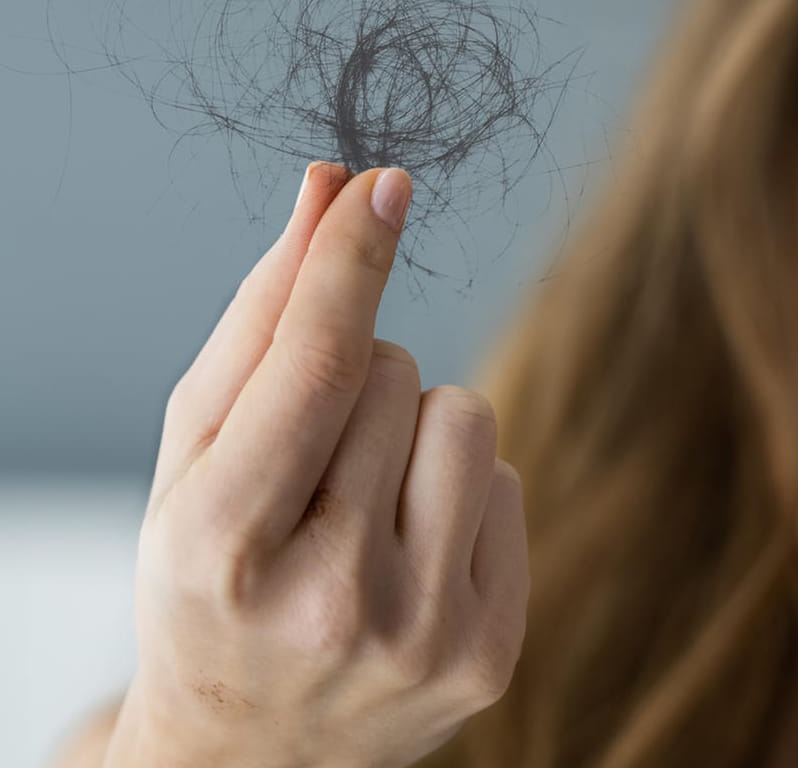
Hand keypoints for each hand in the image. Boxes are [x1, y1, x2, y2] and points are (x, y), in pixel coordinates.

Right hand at [109, 164, 528, 767]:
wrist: (246, 752)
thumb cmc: (209, 579)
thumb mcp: (194, 460)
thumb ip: (258, 323)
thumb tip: (331, 190)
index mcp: (223, 551)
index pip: (315, 370)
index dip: (351, 265)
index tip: (382, 185)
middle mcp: (329, 602)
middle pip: (396, 376)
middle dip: (357, 382)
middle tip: (312, 462)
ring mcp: (420, 637)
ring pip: (468, 415)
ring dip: (417, 427)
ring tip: (363, 502)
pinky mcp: (489, 655)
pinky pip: (505, 481)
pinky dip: (458, 493)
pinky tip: (406, 554)